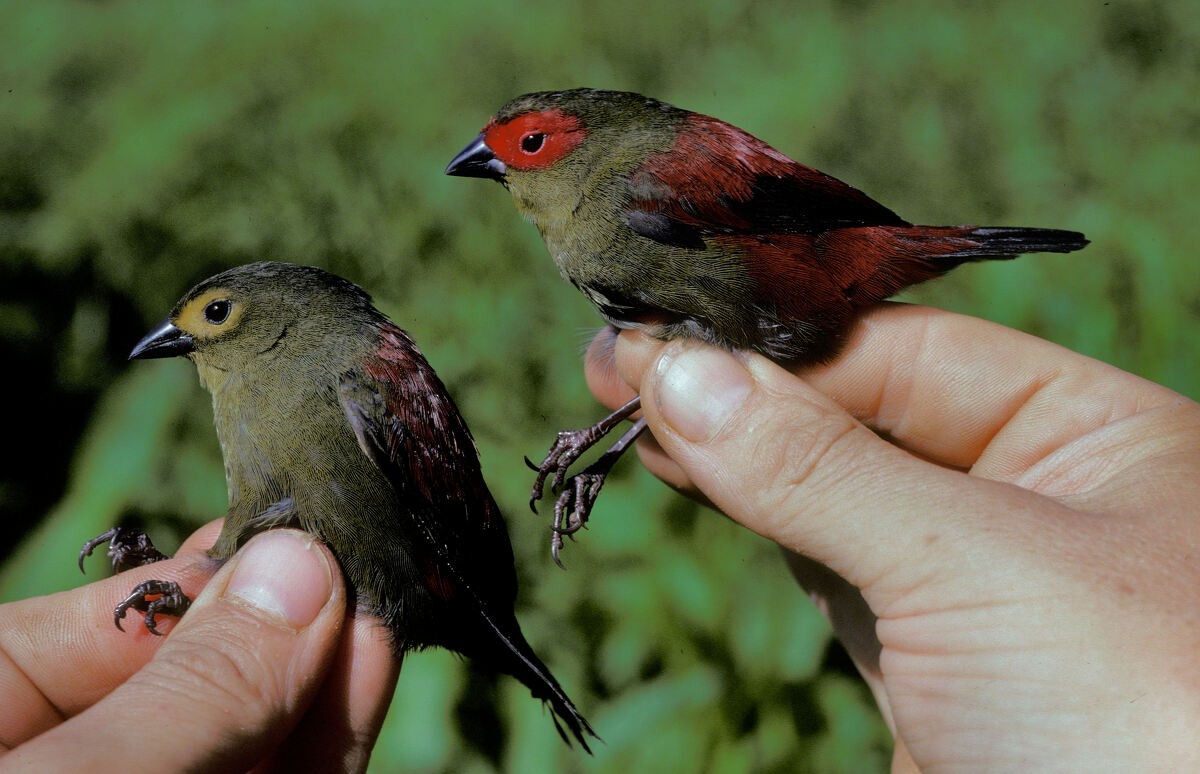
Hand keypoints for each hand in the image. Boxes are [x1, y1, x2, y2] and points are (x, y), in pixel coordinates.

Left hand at [0, 523, 399, 772]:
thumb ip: (190, 689)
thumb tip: (299, 565)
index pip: (83, 629)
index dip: (183, 580)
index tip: (278, 536)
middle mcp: (75, 759)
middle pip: (184, 676)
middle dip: (272, 617)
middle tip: (351, 548)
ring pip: (251, 730)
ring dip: (324, 666)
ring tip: (383, 591)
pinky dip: (332, 730)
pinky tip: (372, 660)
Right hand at [586, 303, 1199, 771]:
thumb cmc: (1131, 717)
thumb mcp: (970, 562)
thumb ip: (817, 466)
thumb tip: (678, 372)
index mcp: (1097, 439)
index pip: (911, 352)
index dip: (783, 341)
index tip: (668, 329)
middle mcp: (1039, 498)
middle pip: (863, 412)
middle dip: (744, 388)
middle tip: (622, 356)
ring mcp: (975, 585)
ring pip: (832, 490)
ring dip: (735, 449)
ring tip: (635, 407)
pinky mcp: (923, 663)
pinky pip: (828, 566)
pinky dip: (759, 519)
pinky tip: (695, 469)